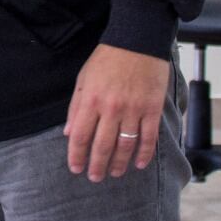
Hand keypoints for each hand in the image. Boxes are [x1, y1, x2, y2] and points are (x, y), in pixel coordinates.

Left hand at [63, 44, 171, 180]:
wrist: (137, 42)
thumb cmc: (107, 59)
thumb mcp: (83, 79)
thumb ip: (76, 107)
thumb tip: (68, 132)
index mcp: (91, 100)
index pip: (80, 135)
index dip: (77, 155)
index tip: (75, 168)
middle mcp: (111, 108)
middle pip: (102, 145)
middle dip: (97, 165)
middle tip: (95, 178)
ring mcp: (133, 109)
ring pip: (125, 145)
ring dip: (119, 163)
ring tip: (114, 173)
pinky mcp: (152, 109)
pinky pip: (148, 137)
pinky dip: (144, 153)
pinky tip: (139, 164)